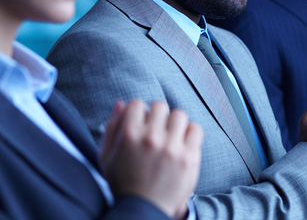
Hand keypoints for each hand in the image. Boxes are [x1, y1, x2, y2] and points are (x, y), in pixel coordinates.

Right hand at [100, 100, 202, 217]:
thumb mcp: (106, 156)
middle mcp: (151, 138)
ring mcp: (172, 148)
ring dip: (174, 124)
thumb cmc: (123, 183)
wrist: (143, 210)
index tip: (140, 124)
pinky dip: (189, 133)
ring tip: (170, 137)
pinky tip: (182, 144)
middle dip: (157, 117)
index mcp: (129, 136)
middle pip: (160, 106)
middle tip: (156, 131)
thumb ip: (112, 127)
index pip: (137, 104)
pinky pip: (195, 129)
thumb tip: (121, 103)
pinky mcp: (189, 157)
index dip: (138, 113)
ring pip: (179, 115)